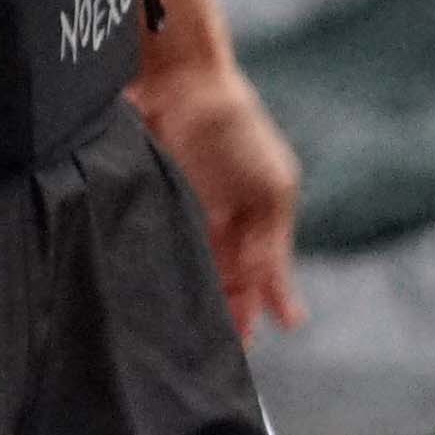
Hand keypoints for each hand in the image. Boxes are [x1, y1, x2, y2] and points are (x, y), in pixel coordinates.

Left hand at [136, 44, 306, 339]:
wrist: (178, 78)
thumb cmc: (234, 129)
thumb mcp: (268, 195)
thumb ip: (272, 256)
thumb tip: (293, 321)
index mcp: (251, 224)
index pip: (248, 286)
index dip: (243, 318)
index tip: (234, 356)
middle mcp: (212, 225)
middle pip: (212, 285)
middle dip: (210, 317)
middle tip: (199, 356)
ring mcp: (175, 214)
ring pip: (178, 272)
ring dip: (178, 301)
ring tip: (172, 337)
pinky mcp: (141, 204)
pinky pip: (144, 248)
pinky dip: (146, 272)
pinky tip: (141, 299)